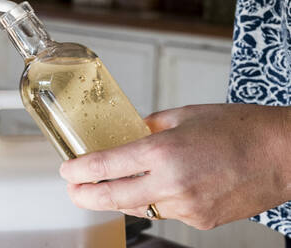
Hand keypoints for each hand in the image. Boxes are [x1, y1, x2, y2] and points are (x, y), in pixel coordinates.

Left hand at [60, 104, 290, 229]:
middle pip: (113, 198)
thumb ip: (149, 127)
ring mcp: (187, 207)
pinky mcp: (201, 221)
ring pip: (137, 208)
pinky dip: (150, 202)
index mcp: (165, 151)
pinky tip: (148, 190)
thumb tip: (128, 133)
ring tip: (103, 189)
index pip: (107, 165)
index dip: (81, 170)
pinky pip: (164, 213)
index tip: (67, 170)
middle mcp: (172, 184)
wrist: (283, 155)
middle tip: (73, 191)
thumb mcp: (185, 115)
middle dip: (86, 195)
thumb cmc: (238, 128)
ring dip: (116, 199)